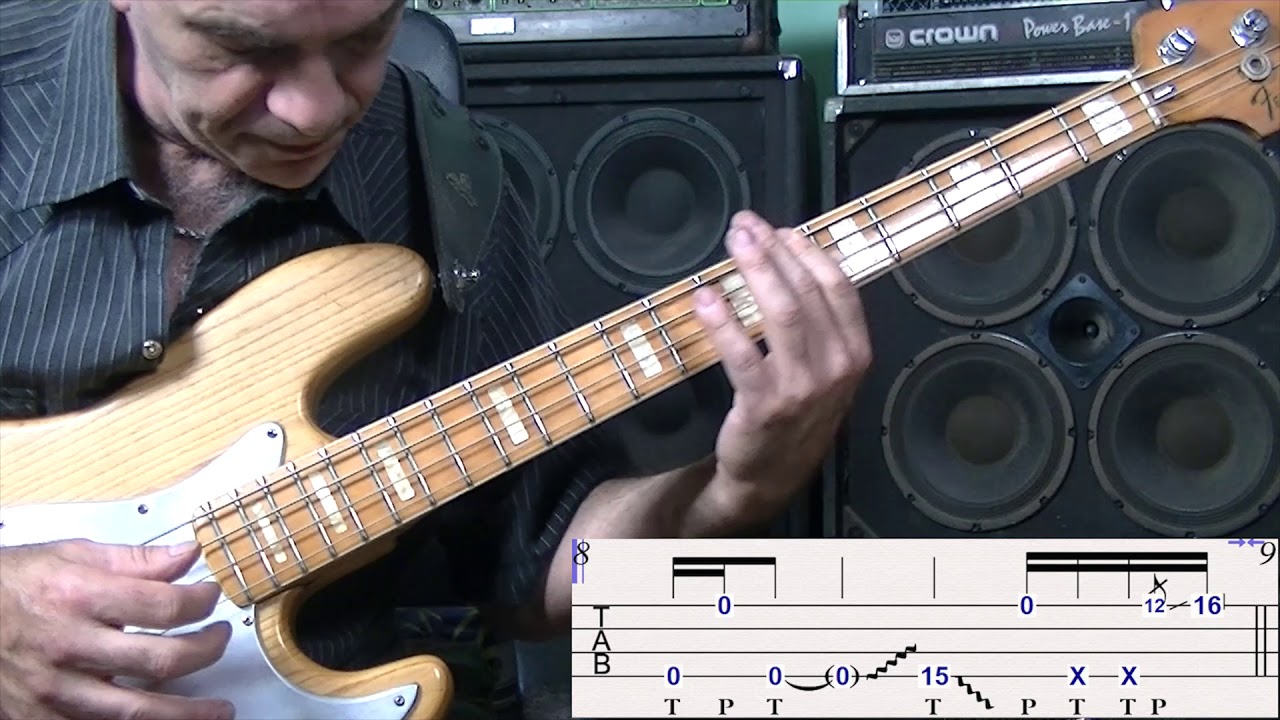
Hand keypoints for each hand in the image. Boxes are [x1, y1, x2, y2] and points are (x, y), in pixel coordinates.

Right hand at [0, 539, 233, 719]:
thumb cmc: (13, 585)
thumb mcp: (71, 555)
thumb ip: (136, 559)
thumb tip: (188, 555)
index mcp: (78, 597)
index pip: (163, 606)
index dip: (201, 602)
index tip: (212, 597)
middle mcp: (69, 646)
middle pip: (159, 660)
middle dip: (205, 652)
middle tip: (220, 641)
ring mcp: (55, 689)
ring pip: (135, 712)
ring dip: (186, 714)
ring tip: (218, 711)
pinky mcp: (41, 717)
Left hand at [692, 210, 871, 522]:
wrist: (771, 475)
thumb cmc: (795, 413)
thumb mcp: (824, 370)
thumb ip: (817, 325)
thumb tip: (788, 261)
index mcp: (856, 353)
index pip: (838, 289)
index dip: (808, 252)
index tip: (781, 229)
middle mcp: (837, 368)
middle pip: (806, 293)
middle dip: (773, 251)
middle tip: (744, 225)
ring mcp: (803, 387)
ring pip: (782, 314)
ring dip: (754, 271)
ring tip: (731, 244)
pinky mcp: (765, 404)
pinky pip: (742, 354)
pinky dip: (722, 321)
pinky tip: (704, 298)